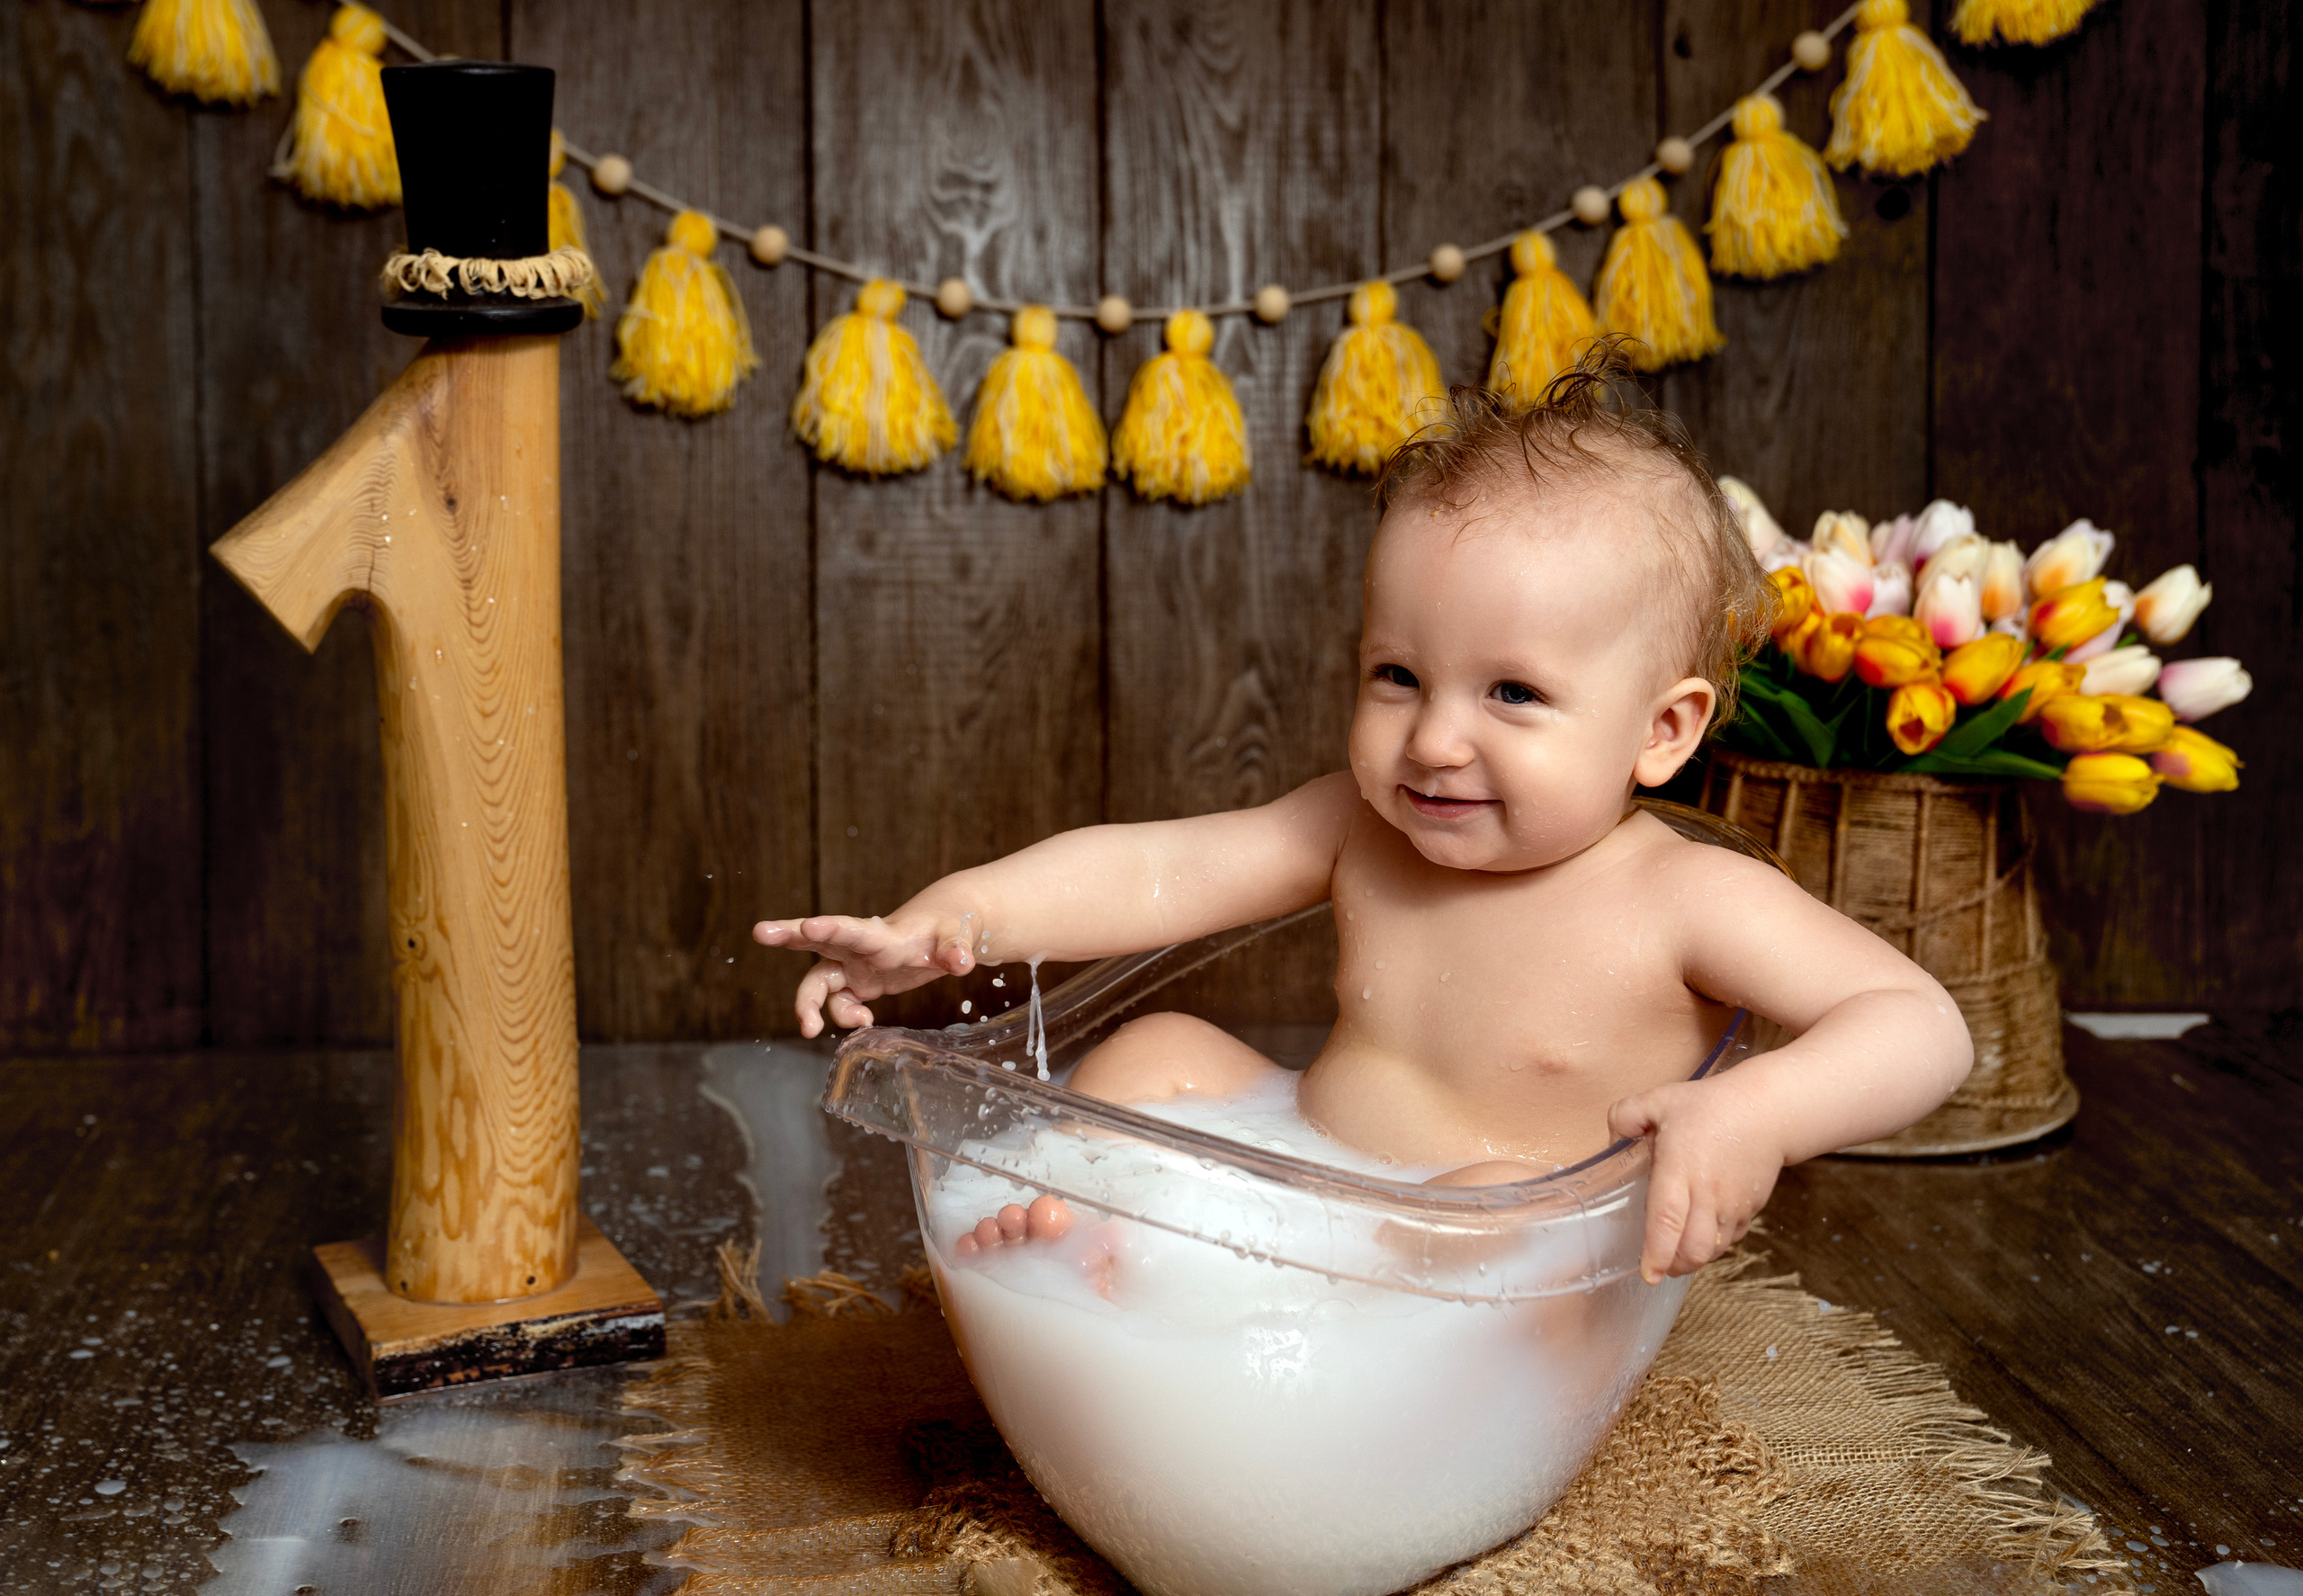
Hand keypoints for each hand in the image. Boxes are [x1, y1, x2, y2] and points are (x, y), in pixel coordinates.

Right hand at [752, 911, 979, 1037]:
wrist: (940, 931)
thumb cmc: (947, 929)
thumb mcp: (957, 937)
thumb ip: (956, 949)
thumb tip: (962, 962)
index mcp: (880, 934)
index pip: (853, 930)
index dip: (831, 929)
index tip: (809, 925)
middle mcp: (858, 947)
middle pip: (816, 940)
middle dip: (787, 935)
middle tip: (759, 931)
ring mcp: (853, 964)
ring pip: (819, 984)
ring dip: (813, 1007)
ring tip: (828, 1028)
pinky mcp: (857, 981)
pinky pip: (837, 1003)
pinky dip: (845, 1017)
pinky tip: (865, 1023)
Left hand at [1607, 1074, 1784, 1283]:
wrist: (1766, 1110)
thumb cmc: (1710, 1105)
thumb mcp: (1658, 1100)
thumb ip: (1624, 1115)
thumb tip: (1612, 1139)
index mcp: (1680, 1169)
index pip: (1666, 1221)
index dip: (1656, 1253)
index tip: (1648, 1273)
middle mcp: (1708, 1193)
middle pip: (1693, 1249)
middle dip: (1673, 1266)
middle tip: (1658, 1265)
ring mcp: (1733, 1205)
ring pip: (1712, 1250)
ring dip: (1693, 1259)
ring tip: (1676, 1252)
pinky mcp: (1750, 1209)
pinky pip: (1730, 1240)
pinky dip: (1714, 1245)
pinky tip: (1701, 1233)